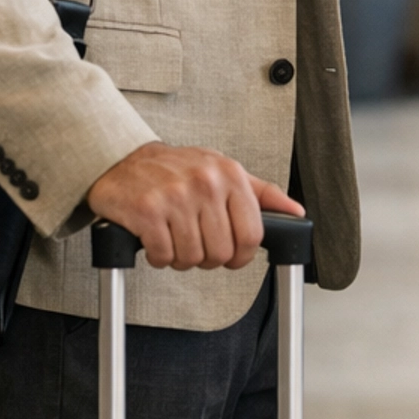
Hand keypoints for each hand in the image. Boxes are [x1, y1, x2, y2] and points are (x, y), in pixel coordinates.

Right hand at [87, 142, 302, 270]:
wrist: (123, 160)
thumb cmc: (176, 169)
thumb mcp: (224, 171)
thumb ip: (262, 194)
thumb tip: (295, 212)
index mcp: (229, 175)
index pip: (251, 235)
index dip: (241, 255)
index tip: (231, 255)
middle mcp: (205, 182)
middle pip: (221, 253)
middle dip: (207, 258)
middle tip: (195, 243)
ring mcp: (175, 196)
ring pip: (191, 258)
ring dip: (181, 258)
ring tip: (174, 238)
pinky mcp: (147, 211)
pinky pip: (163, 256)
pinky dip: (158, 256)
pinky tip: (155, 238)